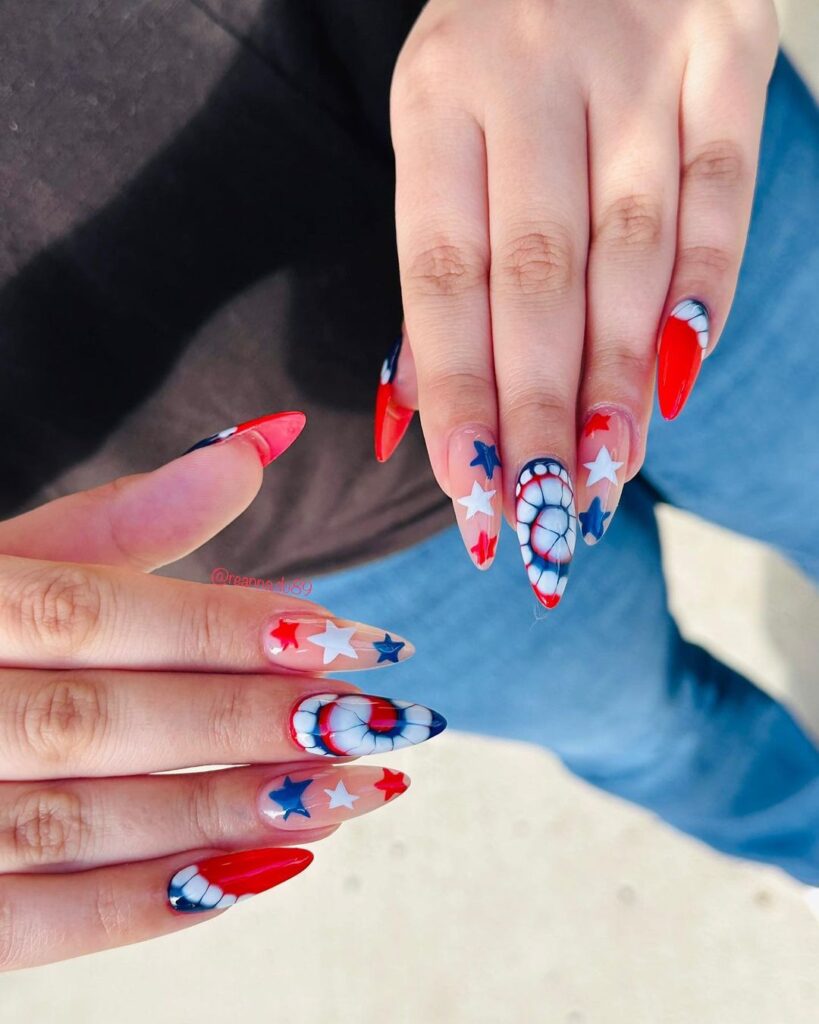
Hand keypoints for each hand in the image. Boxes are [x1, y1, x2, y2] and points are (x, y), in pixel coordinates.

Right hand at [0, 412, 443, 969]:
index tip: (354, 641)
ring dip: (228, 812)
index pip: (97, 611)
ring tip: (350, 793)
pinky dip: (148, 906)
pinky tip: (260, 874)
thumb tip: (262, 442)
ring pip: (82, 823)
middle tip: (379, 724)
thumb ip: (133, 514)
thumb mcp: (18, 557)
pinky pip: (35, 924)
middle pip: (102, 720)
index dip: (228, 630)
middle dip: (251, 725)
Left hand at [377, 0, 777, 605]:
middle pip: (537, 280)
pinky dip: (705, 289)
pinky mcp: (724, 48)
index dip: (457, 393)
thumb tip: (419, 416)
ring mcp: (635, 59)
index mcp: (437, 103)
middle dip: (539, 413)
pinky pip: (723, 189)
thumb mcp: (439, 128)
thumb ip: (440, 261)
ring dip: (619, 379)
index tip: (468, 494)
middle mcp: (529, 78)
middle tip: (542, 520)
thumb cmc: (497, 50)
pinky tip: (680, 378)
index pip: (443, 276)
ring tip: (606, 476)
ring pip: (631, 251)